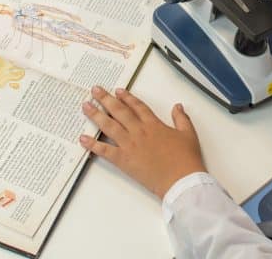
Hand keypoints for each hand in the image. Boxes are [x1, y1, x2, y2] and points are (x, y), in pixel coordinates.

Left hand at [80, 86, 205, 198]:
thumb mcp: (188, 135)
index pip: (137, 106)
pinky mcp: (124, 161)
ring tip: (85, 106)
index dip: (127, 97)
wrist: (181, 180)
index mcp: (154, 124)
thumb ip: (181, 119)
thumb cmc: (186, 159)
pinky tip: (83, 138)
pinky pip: (105, 151)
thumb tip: (178, 107)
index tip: (118, 91)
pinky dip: (93, 145)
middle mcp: (139, 131)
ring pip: (109, 126)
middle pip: (119, 111)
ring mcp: (130, 145)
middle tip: (95, 90)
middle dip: (106, 99)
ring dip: (96, 115)